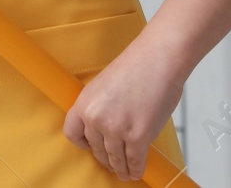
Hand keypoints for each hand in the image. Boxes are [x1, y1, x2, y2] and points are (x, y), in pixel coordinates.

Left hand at [62, 35, 184, 180]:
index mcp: (84, 102)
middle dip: (105, 159)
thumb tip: (106, 128)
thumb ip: (102, 107)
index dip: (83, 144)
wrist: (159, 59)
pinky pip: (134, 161)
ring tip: (124, 172)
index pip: (72, 134)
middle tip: (112, 163)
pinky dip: (136, 169)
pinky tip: (136, 172)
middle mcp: (96, 118)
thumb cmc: (137, 66)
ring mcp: (116, 129)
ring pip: (115, 158)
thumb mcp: (105, 86)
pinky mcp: (137, 137)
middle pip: (96, 149)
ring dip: (120, 168)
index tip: (90, 147)